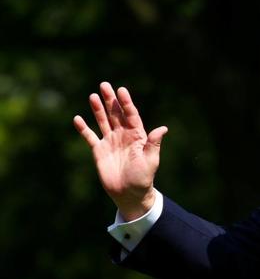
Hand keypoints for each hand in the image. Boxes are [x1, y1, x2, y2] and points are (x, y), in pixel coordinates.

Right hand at [73, 82, 167, 220]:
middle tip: (104, 85)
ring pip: (103, 121)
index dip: (126, 103)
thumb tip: (163, 128)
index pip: (131, 115)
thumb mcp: (151, 160)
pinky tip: (77, 118)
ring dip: (97, 109)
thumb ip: (153, 143)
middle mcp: (123, 135)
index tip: (122, 90)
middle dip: (110, 100)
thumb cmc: (143, 177)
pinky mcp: (99, 151)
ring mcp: (110, 141)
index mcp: (137, 135)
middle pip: (116, 114)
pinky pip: (90, 137)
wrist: (130, 193)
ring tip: (93, 96)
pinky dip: (84, 128)